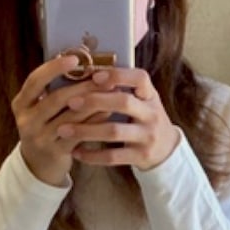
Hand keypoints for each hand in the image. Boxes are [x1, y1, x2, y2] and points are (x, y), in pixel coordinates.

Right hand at [11, 54, 112, 187]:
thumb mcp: (39, 109)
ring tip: (110, 91)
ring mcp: (39, 138)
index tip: (75, 58)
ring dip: (92, 102)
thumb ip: (53, 90)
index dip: (54, 68)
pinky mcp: (54, 152)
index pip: (35, 80)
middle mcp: (26, 121)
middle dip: (82, 85)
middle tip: (104, 76)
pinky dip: (93, 121)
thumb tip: (83, 64)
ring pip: (69, 117)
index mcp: (21, 104)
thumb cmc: (45, 128)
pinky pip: (77, 134)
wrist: (38, 165)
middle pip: (56, 99)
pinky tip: (107, 112)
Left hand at [54, 67, 181, 171]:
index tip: (94, 76)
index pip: (139, 78)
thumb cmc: (145, 119)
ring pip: (114, 132)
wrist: (166, 150)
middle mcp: (151, 114)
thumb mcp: (143, 100)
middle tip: (70, 102)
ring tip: (63, 130)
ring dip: (86, 130)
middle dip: (95, 101)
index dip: (117, 75)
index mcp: (150, 95)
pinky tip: (76, 152)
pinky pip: (113, 156)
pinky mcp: (140, 157)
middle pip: (123, 103)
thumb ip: (123, 89)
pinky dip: (92, 155)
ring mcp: (147, 137)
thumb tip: (87, 73)